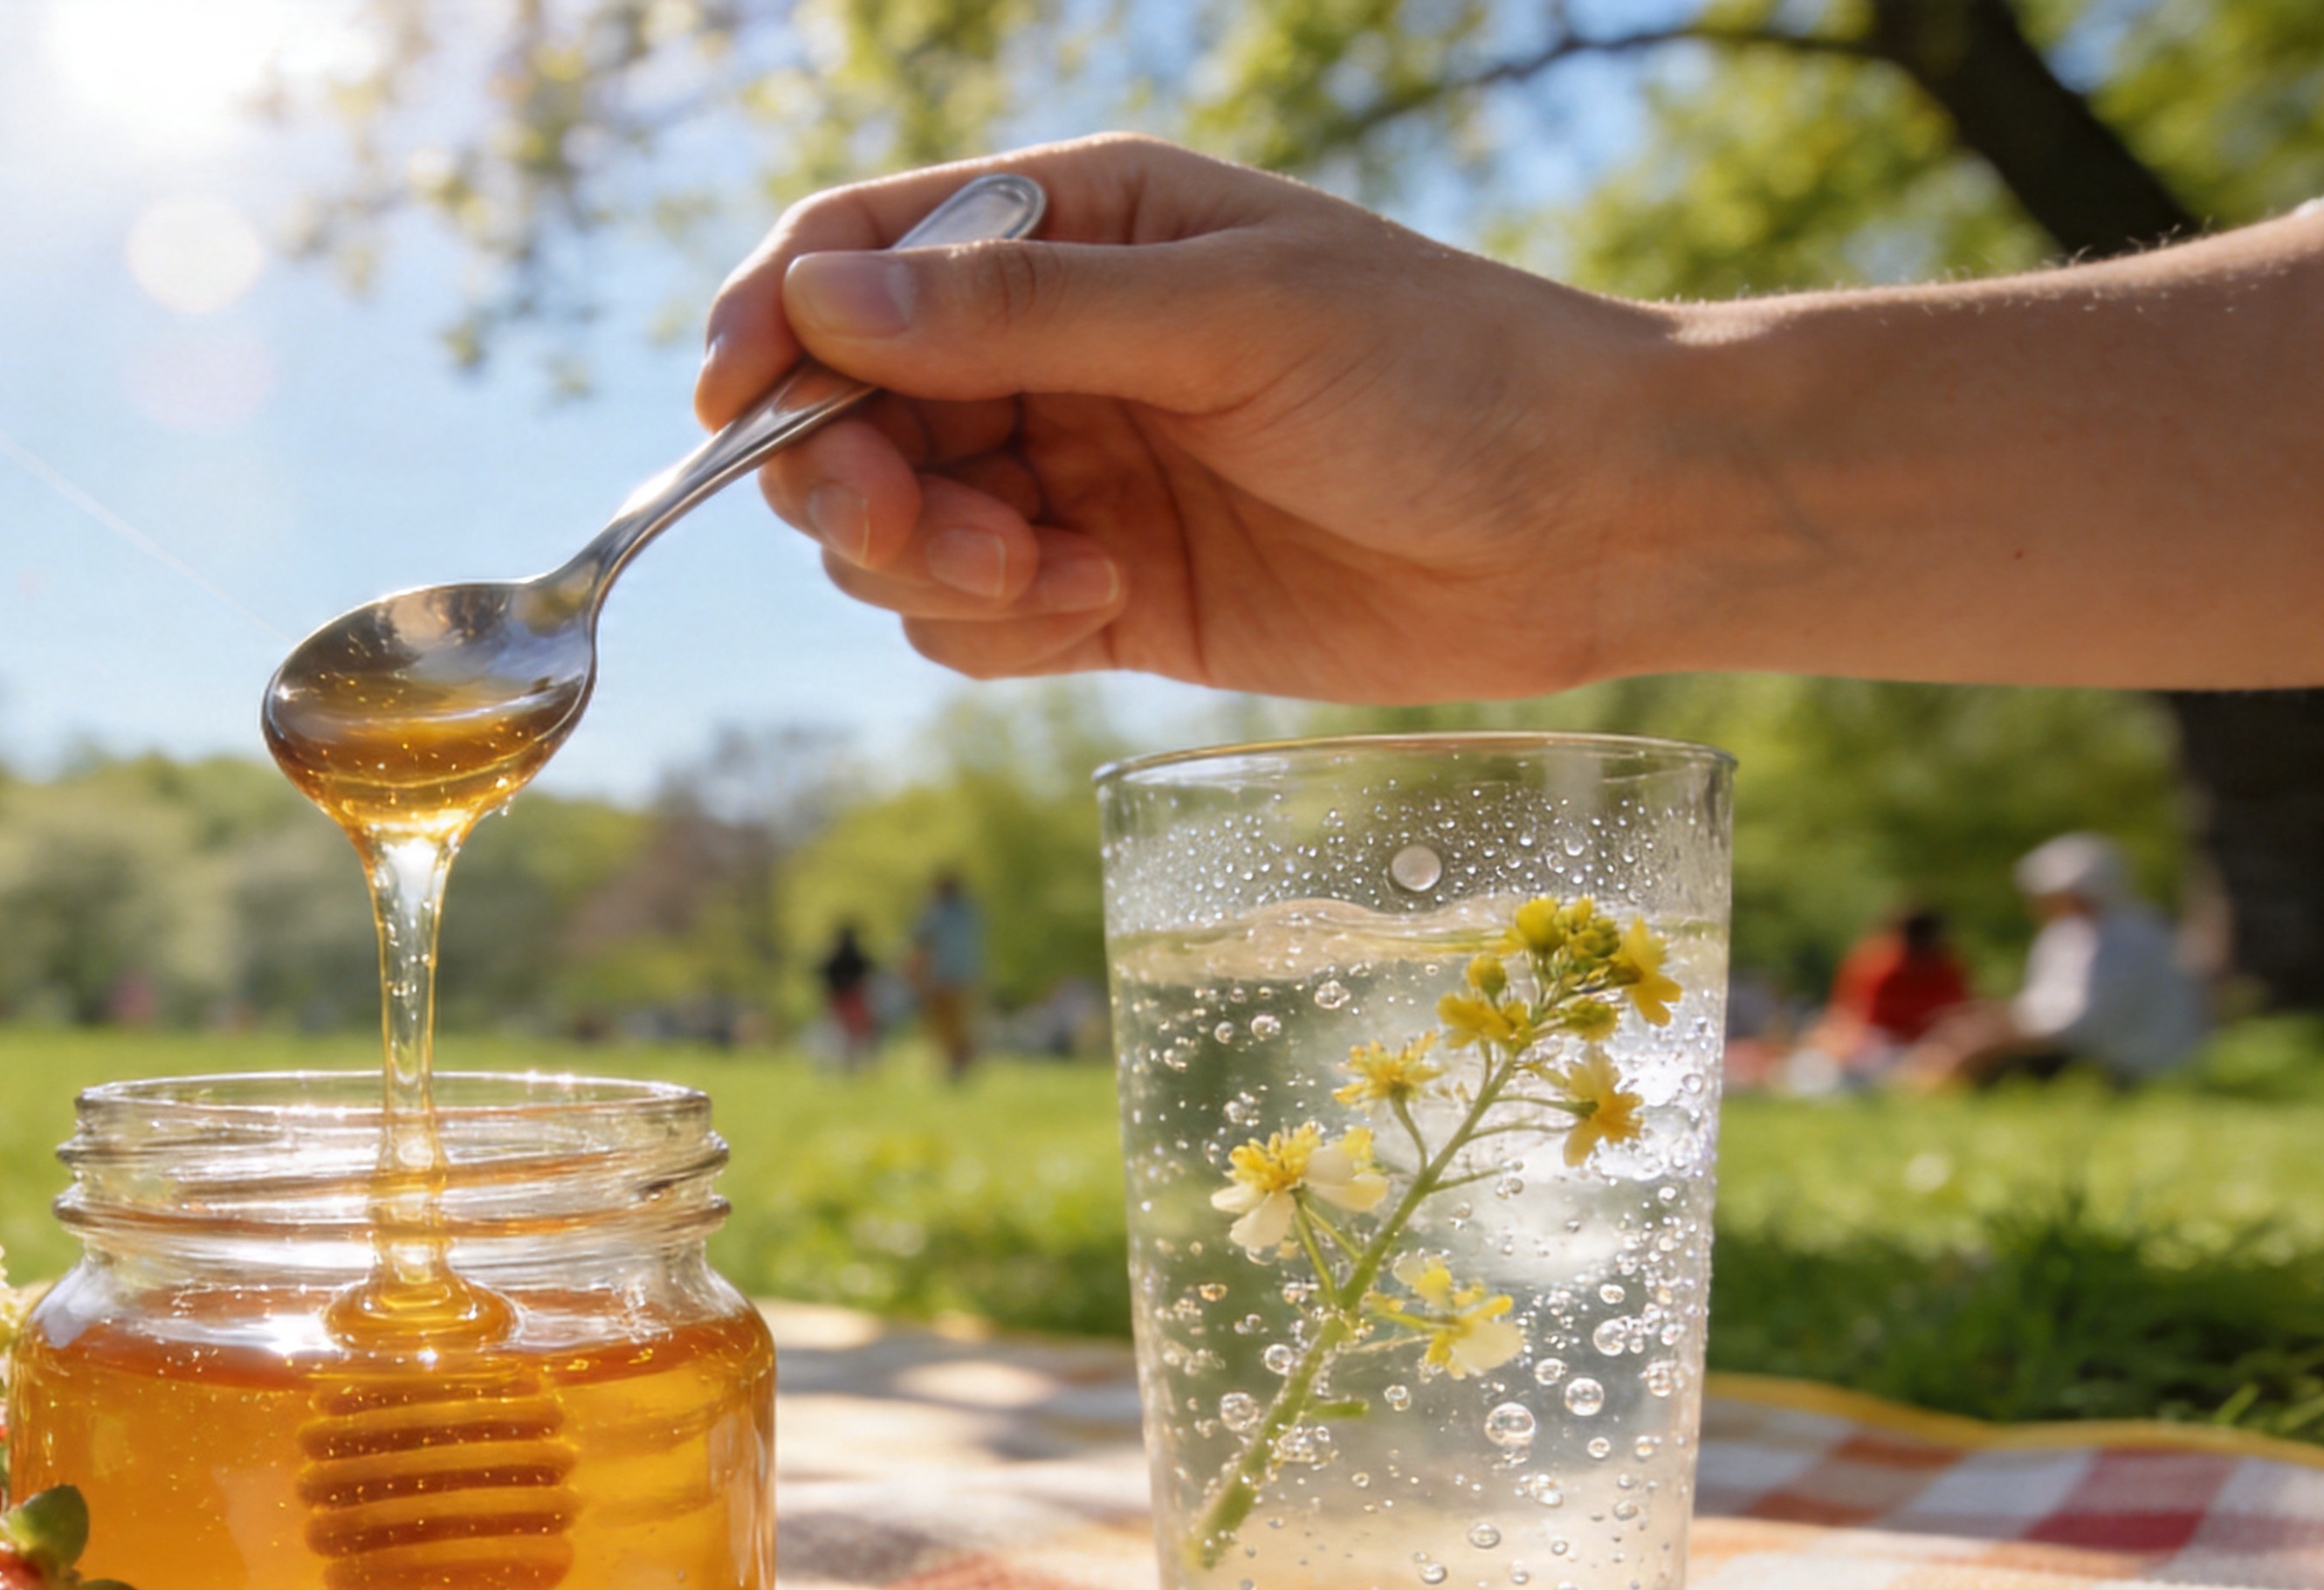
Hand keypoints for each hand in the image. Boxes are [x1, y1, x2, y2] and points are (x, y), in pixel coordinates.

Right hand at [696, 135, 1683, 703]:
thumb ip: (1021, 315)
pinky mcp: (1100, 593)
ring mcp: (1069, 471)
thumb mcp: (1230, 316)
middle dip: (853, 478)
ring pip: (891, 530)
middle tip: (925, 528)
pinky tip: (1096, 612)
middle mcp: (1049, 343)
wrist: (1595, 522)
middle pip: (846, 408)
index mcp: (1075, 227)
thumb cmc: (1445, 374)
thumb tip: (819, 302)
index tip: (729, 406)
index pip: (857, 250)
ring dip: (931, 565)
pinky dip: (993, 628)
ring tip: (1055, 580)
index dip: (771, 322)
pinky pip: (964, 621)